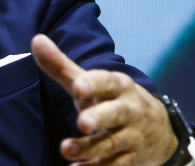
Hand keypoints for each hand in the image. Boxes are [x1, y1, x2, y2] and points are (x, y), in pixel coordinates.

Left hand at [31, 34, 178, 165]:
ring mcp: (131, 136)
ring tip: (65, 150)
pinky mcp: (131, 158)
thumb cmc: (110, 99)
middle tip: (81, 122)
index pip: (106, 81)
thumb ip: (62, 65)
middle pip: (115, 113)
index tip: (78, 86)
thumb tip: (36, 40)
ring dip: (89, 149)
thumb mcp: (89, 82)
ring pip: (112, 143)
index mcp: (118, 86)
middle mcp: (128, 110)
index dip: (93, 83)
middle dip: (99, 117)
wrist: (158, 128)